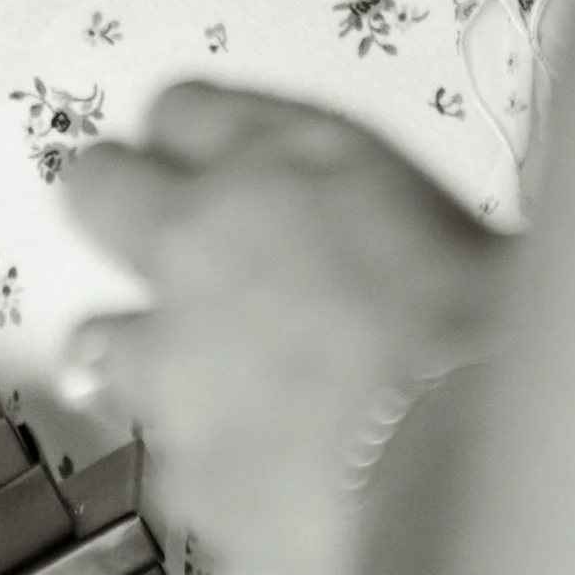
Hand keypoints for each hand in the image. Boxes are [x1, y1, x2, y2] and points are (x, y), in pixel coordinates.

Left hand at [61, 82, 510, 574]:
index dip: (189, 134)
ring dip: (142, 348)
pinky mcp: (174, 465)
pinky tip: (264, 462)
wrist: (461, 455)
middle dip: (114, 199)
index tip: (191, 148)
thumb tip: (339, 203)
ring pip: (99, 338)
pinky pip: (164, 454)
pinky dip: (203, 457)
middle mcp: (197, 244)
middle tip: (145, 222)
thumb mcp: (436, 208)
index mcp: (272, 158)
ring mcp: (169, 360)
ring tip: (205, 374)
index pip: (180, 109)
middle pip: (99, 188)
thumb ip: (354, 194)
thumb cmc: (476, 325)